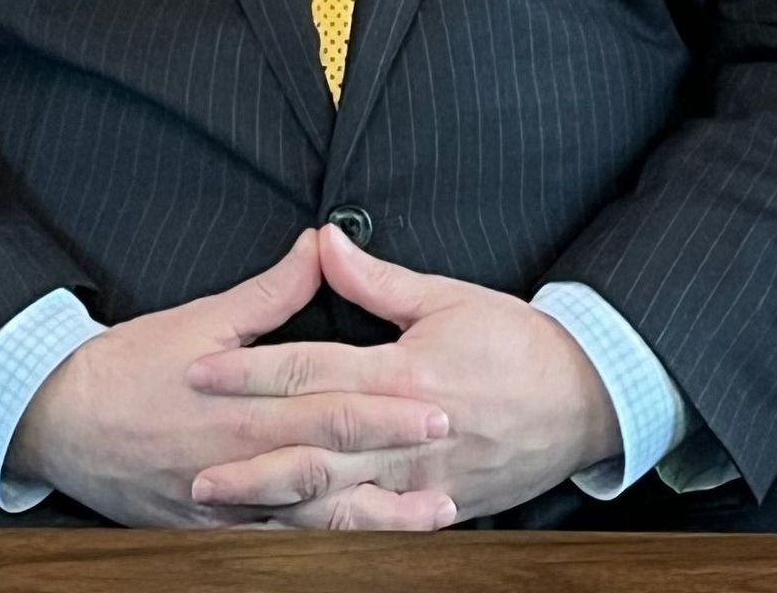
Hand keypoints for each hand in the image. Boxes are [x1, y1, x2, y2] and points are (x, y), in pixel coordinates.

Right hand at [8, 227, 459, 528]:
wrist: (63, 420)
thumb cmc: (133, 363)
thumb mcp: (203, 319)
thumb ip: (271, 292)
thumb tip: (321, 246)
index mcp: (245, 405)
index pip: (330, 404)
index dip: (386, 407)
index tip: (437, 402)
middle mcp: (243, 461)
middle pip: (333, 465)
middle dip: (395, 464)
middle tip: (452, 457)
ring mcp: (229, 506)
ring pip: (314, 521)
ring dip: (377, 519)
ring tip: (433, 517)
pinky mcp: (213, 534)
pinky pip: (277, 548)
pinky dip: (324, 548)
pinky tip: (363, 547)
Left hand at [183, 222, 621, 524]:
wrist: (584, 398)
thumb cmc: (514, 341)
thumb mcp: (445, 297)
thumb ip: (375, 279)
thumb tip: (323, 240)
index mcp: (404, 373)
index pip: (311, 372)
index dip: (251, 373)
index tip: (201, 372)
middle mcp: (408, 434)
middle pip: (314, 452)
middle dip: (249, 463)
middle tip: (192, 470)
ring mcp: (423, 479)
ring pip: (338, 502)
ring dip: (278, 507)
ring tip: (226, 510)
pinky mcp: (439, 506)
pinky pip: (375, 529)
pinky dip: (332, 536)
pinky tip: (292, 537)